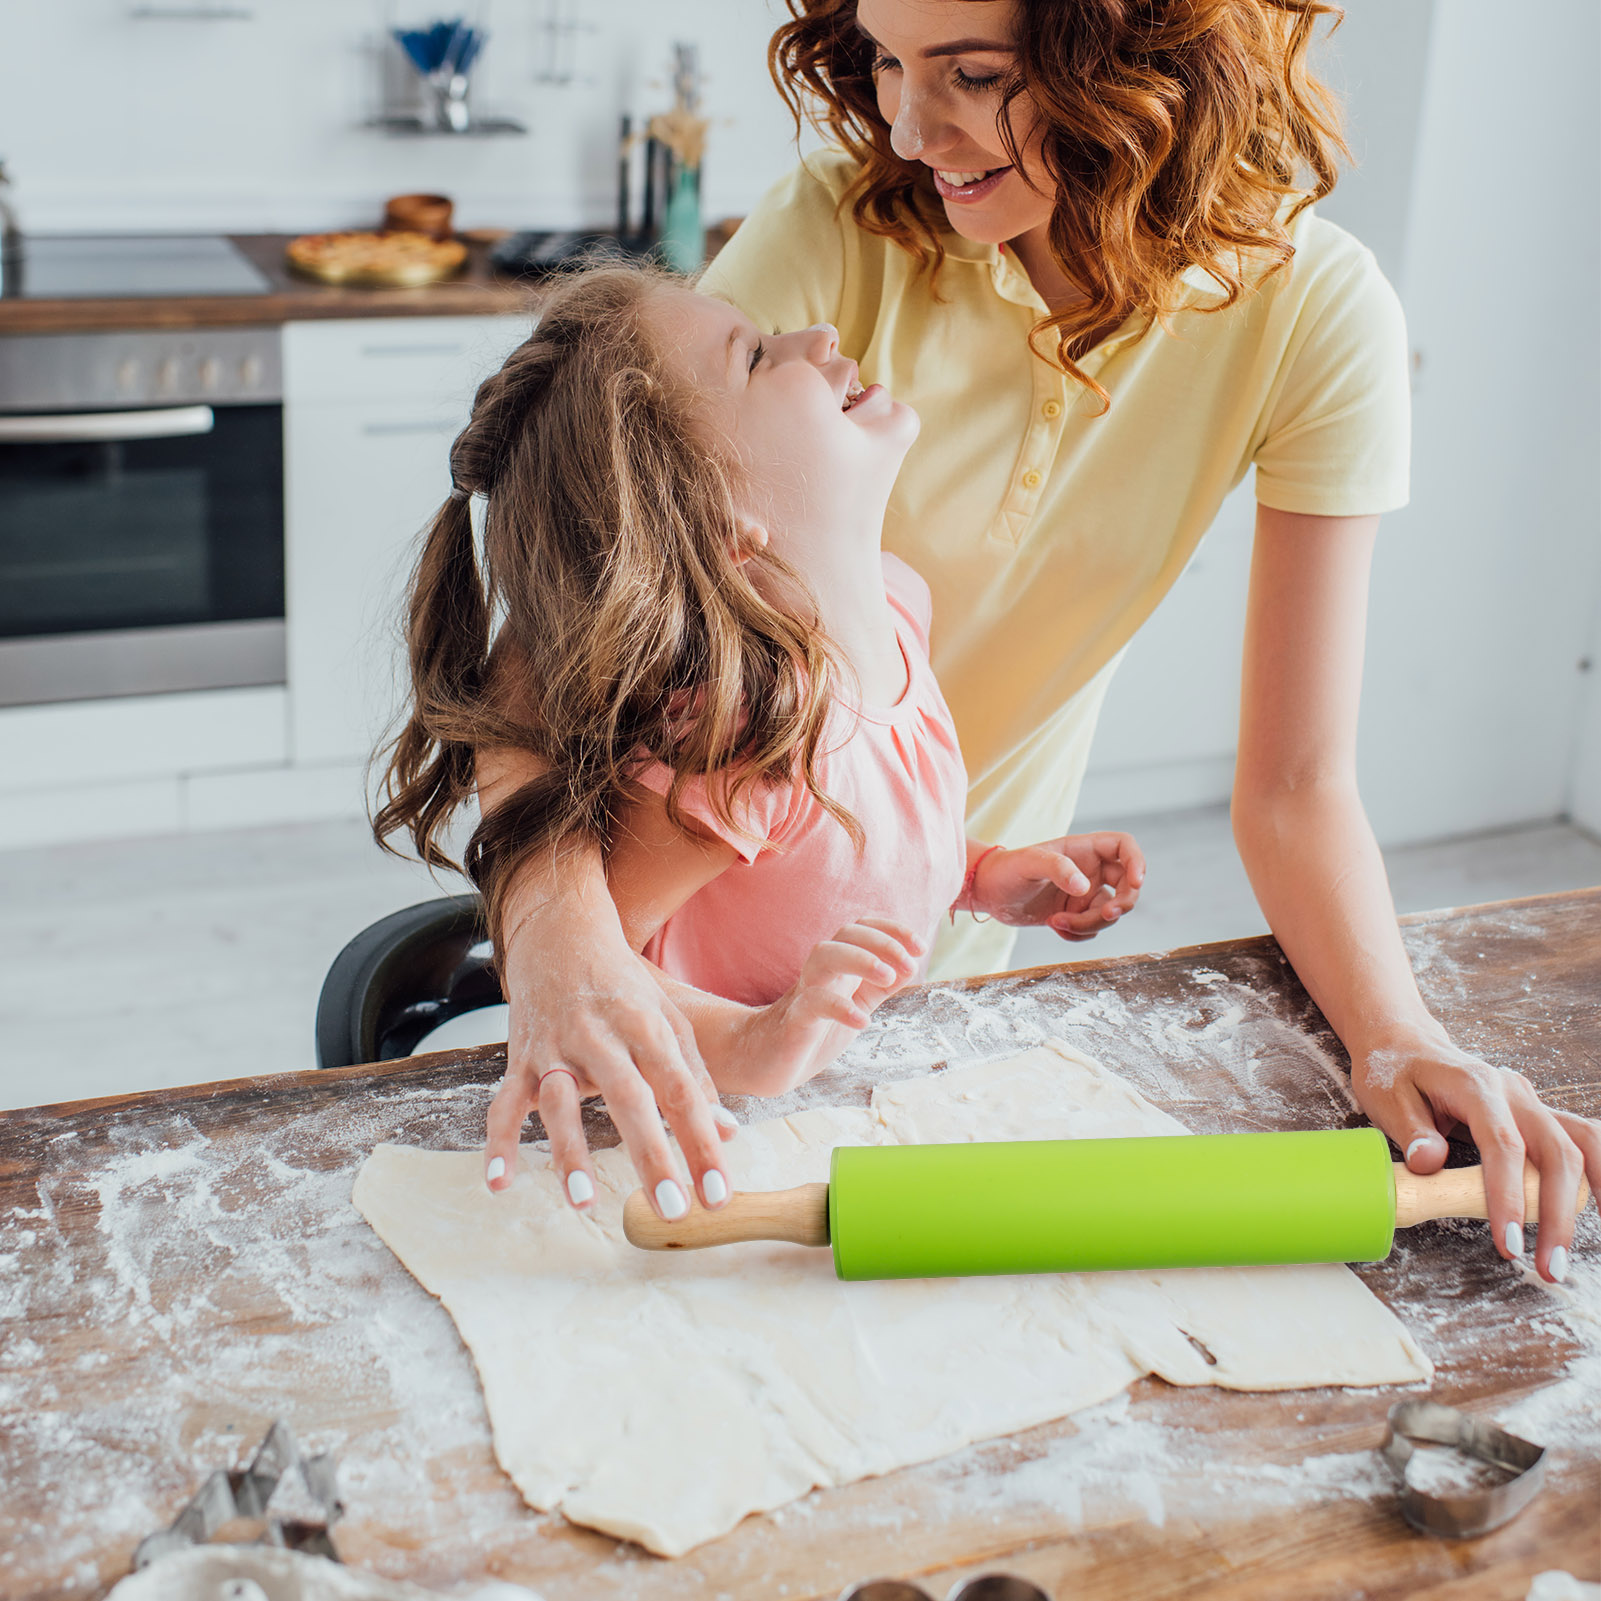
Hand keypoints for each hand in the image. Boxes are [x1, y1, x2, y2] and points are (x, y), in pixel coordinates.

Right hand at [483, 868, 736, 1220]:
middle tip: (672, 1210)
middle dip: (651, 1156)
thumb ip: (695, 1079)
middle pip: (630, 1099)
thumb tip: (726, 1134)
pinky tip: (499, 1183)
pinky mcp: (520, 1057)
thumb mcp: (670, 1021)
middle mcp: (603, 1038)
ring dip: (570, 1152)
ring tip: (584, 1201)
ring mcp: (556, 1047)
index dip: (702, 1144)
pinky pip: (504, 1104)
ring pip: (561, 1102)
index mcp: (648, 1029)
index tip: (717, 1196)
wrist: (561, 934)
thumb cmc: (624, 988)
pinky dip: (498, 1142)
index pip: (682, 1093)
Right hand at [718, 917, 924, 1096]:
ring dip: (859, 959)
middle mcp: (822, 972)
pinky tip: (862, 1020)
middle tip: (909, 964)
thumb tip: (910, 966)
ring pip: (823, 957)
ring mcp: (805, 993)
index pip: (862, 929)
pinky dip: (839, 1007)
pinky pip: (812, 1003)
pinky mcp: (794, 1020)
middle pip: (845, 934)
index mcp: (839, 967)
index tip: (920, 947)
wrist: (767, 1061)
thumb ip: (880, 987)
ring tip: (887, 977)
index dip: (891, 930)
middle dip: (880, 941)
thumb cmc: (815, 1028)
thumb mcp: (855, 1004)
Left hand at [973, 831, 1145, 939]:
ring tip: (1054, 922)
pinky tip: (1053, 926)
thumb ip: (1057, 868)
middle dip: (1121, 904)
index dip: (1137, 861)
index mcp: (1084, 849)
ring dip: (1088, 924)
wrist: (990, 893)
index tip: (1137, 881)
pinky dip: (1078, 934)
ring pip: (1109, 913)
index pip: (1124, 847)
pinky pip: (1092, 930)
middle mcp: (1091, 870)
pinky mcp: (1076, 915)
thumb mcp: (1029, 863)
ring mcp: (1085, 894)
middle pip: (1128, 885)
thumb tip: (1084, 887)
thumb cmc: (1006, 869)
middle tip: (1106, 915)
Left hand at [1353, 1032, 1598, 1283]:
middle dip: (1557, 1215)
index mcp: (1475, 1085)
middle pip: (1556, 1152)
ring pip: (1582, 1144)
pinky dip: (1599, 1172)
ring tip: (1577, 1245)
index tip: (1508, 1242)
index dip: (1509, 1196)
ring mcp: (1530, 1101)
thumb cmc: (1392, 1072)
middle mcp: (1512, 1091)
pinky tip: (1599, 1204)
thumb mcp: (1385, 1097)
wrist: (1405, 1044)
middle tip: (1549, 1267)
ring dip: (1590, 1195)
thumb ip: (1411, 1131)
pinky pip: (1582, 1139)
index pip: (1504, 1145)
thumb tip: (1431, 1164)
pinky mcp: (1538, 1114)